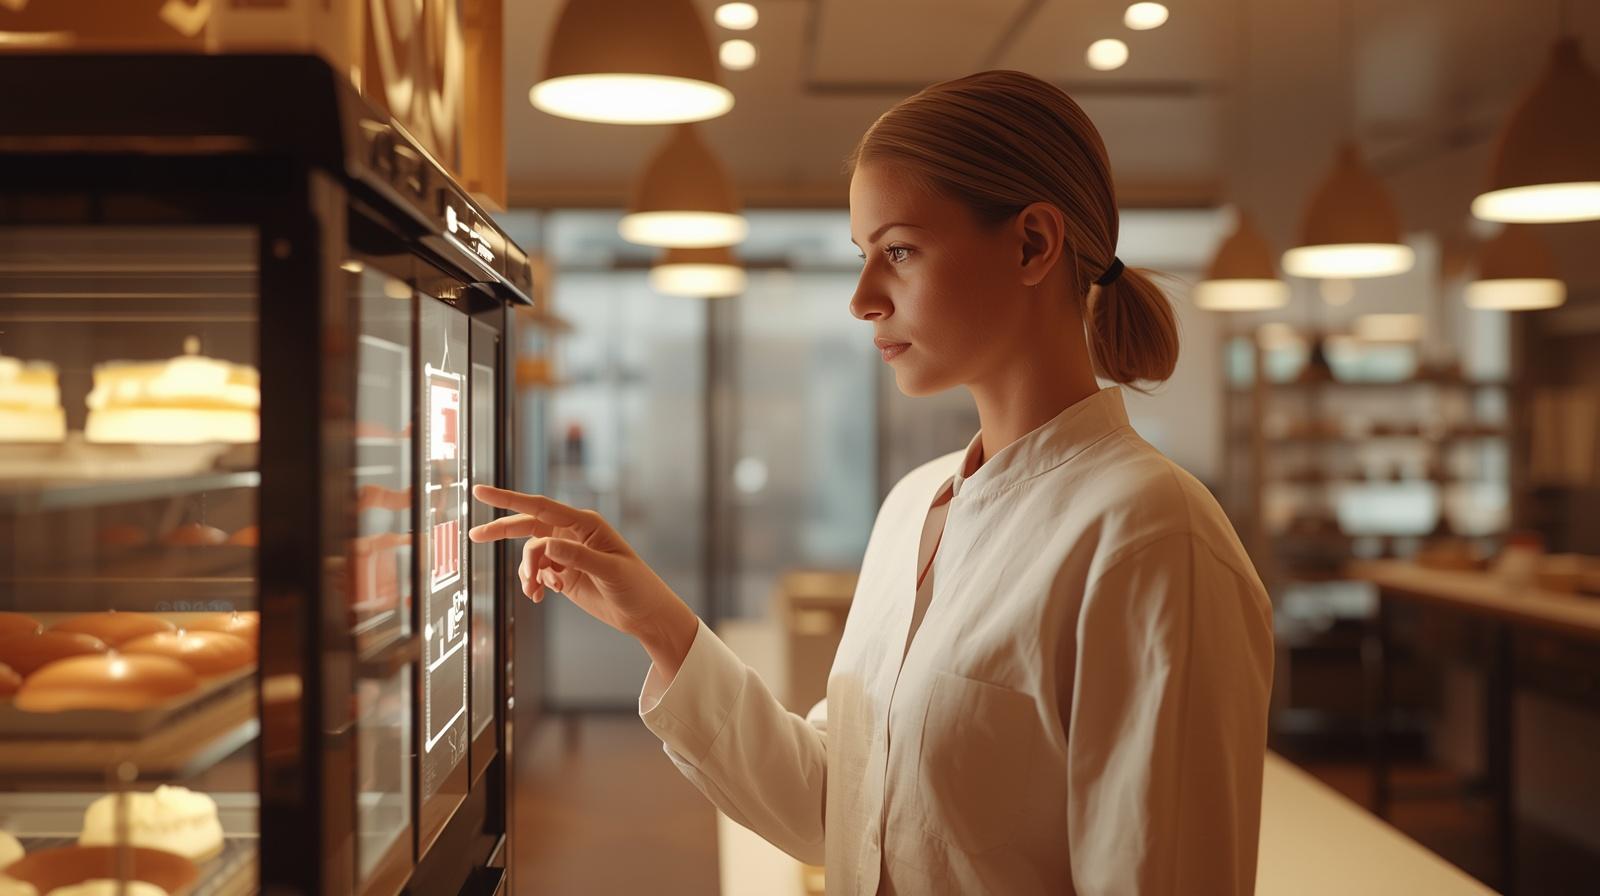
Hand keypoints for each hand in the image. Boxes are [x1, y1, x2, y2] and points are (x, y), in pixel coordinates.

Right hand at [467, 485, 696, 657]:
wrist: (645, 615)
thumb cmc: (637, 588)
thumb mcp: (610, 572)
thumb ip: (577, 557)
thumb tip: (546, 545)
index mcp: (585, 524)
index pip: (539, 506)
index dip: (508, 499)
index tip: (480, 492)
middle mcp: (573, 534)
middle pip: (527, 526)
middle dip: (501, 531)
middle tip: (474, 536)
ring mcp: (567, 554)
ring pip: (530, 555)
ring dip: (526, 572)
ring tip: (535, 591)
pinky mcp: (564, 574)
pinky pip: (537, 573)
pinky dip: (533, 584)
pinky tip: (541, 596)